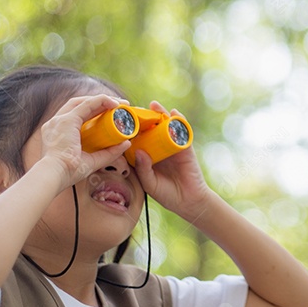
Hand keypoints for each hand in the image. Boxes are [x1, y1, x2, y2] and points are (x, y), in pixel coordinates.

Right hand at [38, 94, 131, 189]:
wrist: (55, 175)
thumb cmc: (68, 173)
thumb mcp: (92, 161)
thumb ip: (109, 153)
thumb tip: (126, 143)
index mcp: (59, 132)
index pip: (78, 116)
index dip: (95, 112)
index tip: (112, 113)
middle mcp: (57, 123)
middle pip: (80, 106)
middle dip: (100, 103)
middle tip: (120, 106)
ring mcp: (60, 120)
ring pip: (83, 102)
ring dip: (103, 100)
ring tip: (120, 103)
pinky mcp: (67, 120)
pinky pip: (87, 104)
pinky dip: (101, 100)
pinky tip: (114, 103)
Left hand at [132, 102, 213, 220]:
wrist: (189, 201)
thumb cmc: (166, 194)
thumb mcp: (149, 183)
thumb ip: (143, 169)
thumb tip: (139, 150)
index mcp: (146, 157)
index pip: (135, 140)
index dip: (128, 131)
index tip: (118, 121)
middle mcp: (158, 148)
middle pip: (150, 129)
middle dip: (143, 118)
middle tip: (135, 107)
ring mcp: (172, 146)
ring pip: (165, 127)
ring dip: (160, 114)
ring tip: (153, 105)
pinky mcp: (185, 147)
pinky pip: (182, 132)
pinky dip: (179, 121)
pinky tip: (175, 113)